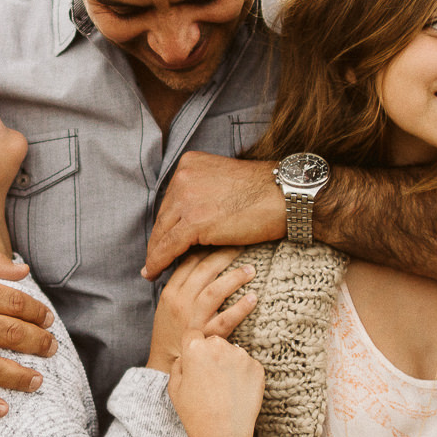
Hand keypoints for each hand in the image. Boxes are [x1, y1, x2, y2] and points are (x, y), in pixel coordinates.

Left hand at [143, 152, 285, 279]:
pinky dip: (158, 262)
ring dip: (155, 253)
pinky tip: (153, 272)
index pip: (171, 199)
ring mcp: (186, 198)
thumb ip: (205, 192)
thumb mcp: (225, 181)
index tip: (164, 237)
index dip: (168, 221)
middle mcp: (183, 177)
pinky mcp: (193, 222)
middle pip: (164, 215)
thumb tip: (191, 217)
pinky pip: (168, 246)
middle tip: (154, 257)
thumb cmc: (265, 192)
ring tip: (151, 268)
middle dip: (160, 238)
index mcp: (190, 164)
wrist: (285, 196)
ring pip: (162, 232)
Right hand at [147, 247, 256, 372]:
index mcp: (171, 292)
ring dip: (235, 278)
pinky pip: (226, 320)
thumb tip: (199, 260)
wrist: (166, 366)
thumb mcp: (168, 306)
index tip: (222, 237)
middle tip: (242, 246)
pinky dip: (241, 308)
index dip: (206, 247)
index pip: (188, 263)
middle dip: (224, 256)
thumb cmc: (170, 333)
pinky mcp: (206, 336)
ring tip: (251, 270)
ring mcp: (193, 319)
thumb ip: (181, 284)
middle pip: (203, 271)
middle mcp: (181, 303)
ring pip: (214, 291)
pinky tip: (253, 299)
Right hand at [169, 334, 264, 436]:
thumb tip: (185, 357)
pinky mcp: (257, 368)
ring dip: (228, 365)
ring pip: (232, 354)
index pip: (193, 335)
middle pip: (214, 342)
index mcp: (195, 348)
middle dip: (211, 355)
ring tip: (224, 391)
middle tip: (209, 381)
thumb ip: (177, 366)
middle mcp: (220, 346)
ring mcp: (241, 356)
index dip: (192, 349)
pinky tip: (236, 394)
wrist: (223, 435)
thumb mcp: (174, 388)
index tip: (195, 363)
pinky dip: (243, 376)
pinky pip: (247, 366)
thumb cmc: (195, 413)